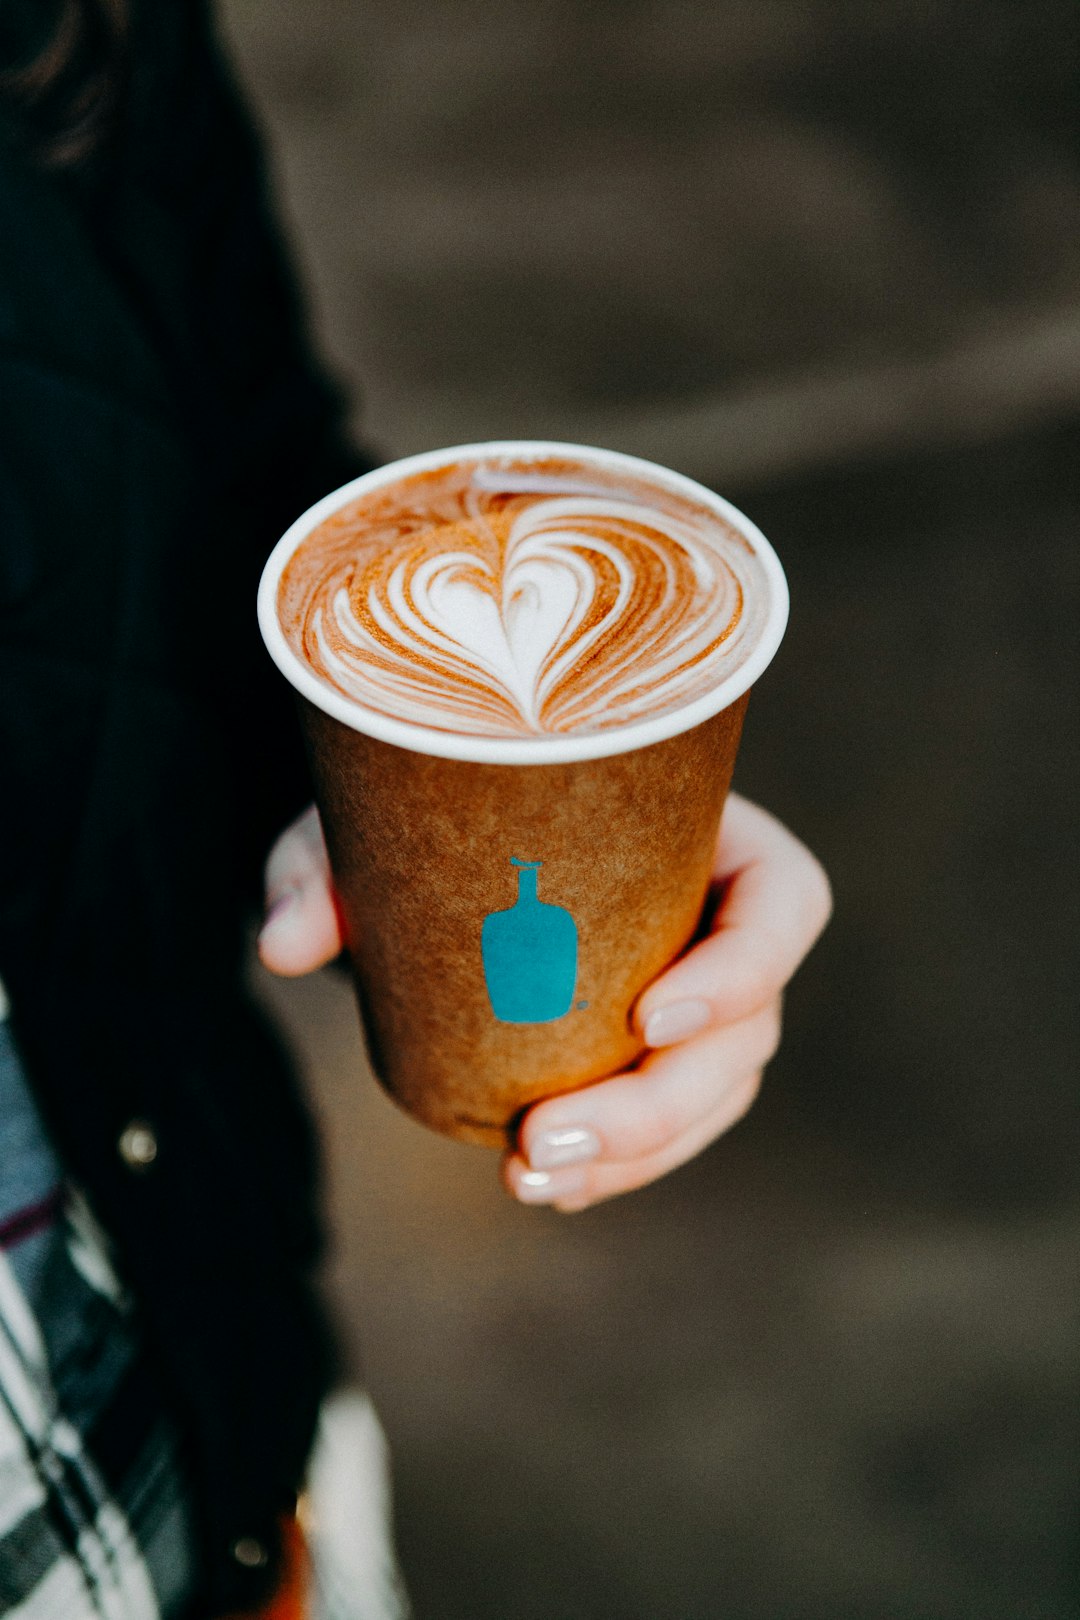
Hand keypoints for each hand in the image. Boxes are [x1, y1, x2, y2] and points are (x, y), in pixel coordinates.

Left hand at [258, 796, 830, 1212]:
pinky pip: (670, 1125)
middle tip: (544, 1140)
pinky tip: (547, 1187)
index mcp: (703, 832)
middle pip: (750, 1030)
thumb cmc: (427, 811)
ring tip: (532, 1179)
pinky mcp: (650, 1052)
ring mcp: (694, 992)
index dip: (748, 967)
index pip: (784, 901)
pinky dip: (616, 1167)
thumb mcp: (374, 819)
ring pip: (715, 1094)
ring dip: (638, 1154)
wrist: (425, 852)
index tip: (646, 1016)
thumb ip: (325, 865)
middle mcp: (714, 918)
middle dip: (660, 1106)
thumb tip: (283, 945)